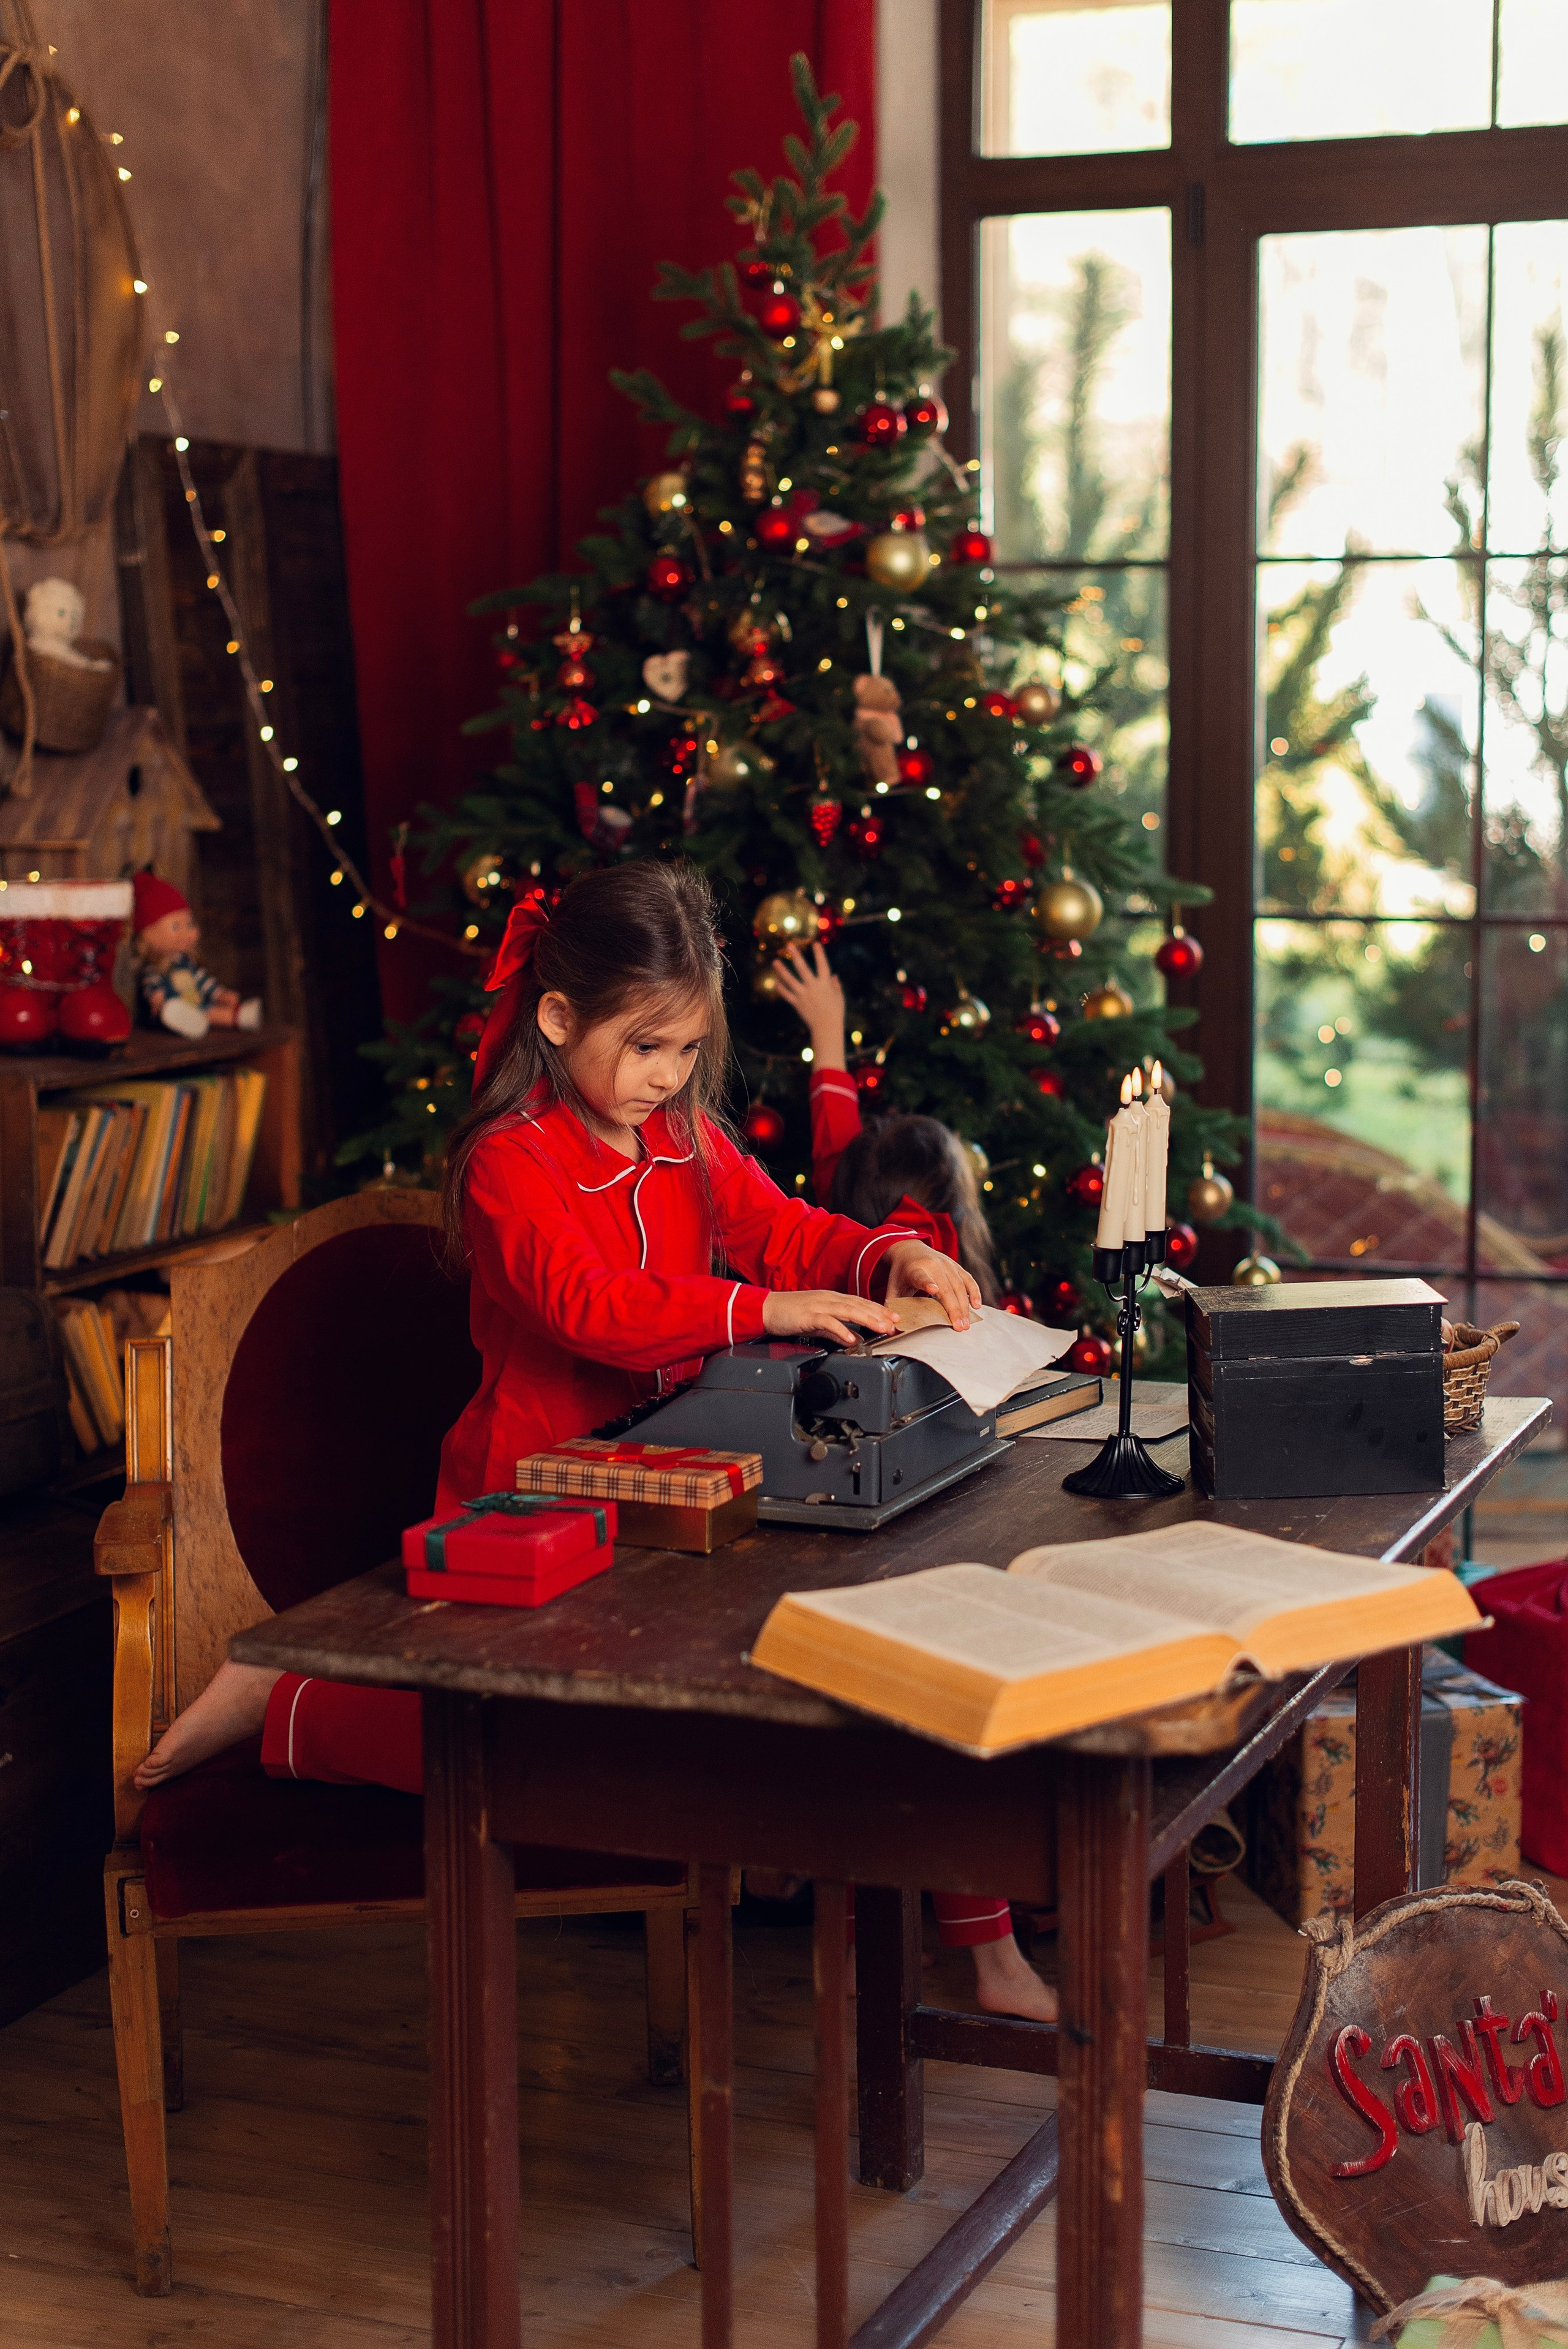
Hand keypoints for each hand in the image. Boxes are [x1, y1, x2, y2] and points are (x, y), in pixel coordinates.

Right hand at [762, 1289, 901, 1347]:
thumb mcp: (817, 1323)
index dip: (878, 1310)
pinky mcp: (808, 1315)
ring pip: (848, 1311)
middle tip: (894, 1324)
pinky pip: (827, 1322)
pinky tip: (851, 1338)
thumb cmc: (789, 1314)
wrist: (765, 1309)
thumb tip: (855, 1339)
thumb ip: (836, 1331)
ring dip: (867, 1319)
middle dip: (879, 1315)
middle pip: (859, 1305)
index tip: (894, 1318)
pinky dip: (841, 1329)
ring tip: (881, 1328)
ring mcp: (819, 1305)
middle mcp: (828, 1299)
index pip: (860, 1303)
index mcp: (831, 1299)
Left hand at [771, 943, 846, 1067]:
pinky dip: (781, 988)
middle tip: (789, 945)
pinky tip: (776, 981)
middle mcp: (813, 987)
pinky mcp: (797, 1004)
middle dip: (796, 956)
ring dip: (782, 970)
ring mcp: (804, 995)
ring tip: (774, 961)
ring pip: (790, 980)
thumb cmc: (836, 1012)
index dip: (819, 954)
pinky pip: (787, 994)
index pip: (823, 965)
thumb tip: (834, 975)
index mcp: (825, 984)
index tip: (815, 943)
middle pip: (802, 968)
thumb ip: (836, 985)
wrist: (827, 1028)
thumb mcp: (839, 997)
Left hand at [883, 1241, 980, 1331]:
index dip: (928, 1284)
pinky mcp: (956, 1266)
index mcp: (915, 1270)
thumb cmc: (902, 1273)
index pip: (921, 1278)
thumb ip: (892, 1307)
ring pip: (959, 1286)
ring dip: (965, 1306)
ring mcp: (947, 1264)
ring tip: (966, 1323)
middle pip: (946, 1288)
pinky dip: (974, 1292)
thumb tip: (890, 1330)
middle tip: (959, 1327)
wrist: (910, 1249)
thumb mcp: (893, 1287)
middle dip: (954, 1309)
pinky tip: (976, 1306)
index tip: (934, 1290)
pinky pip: (968, 1280)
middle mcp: (933, 1265)